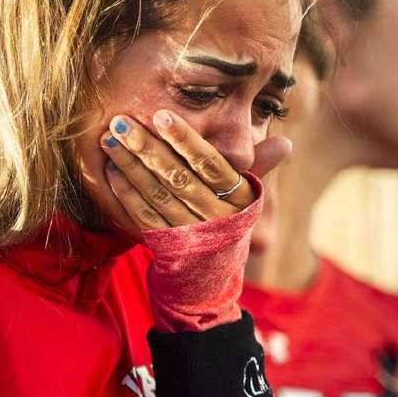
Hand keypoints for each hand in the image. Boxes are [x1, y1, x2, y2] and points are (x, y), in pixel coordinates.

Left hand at [99, 109, 289, 229]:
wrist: (212, 281)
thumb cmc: (230, 224)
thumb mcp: (247, 199)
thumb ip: (260, 167)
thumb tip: (287, 143)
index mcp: (240, 200)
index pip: (211, 164)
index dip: (186, 140)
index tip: (161, 115)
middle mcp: (217, 218)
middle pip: (178, 178)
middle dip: (147, 147)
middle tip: (122, 121)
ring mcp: (192, 235)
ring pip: (157, 196)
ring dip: (130, 166)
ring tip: (110, 139)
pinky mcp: (168, 248)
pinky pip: (144, 218)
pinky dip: (127, 193)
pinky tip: (111, 171)